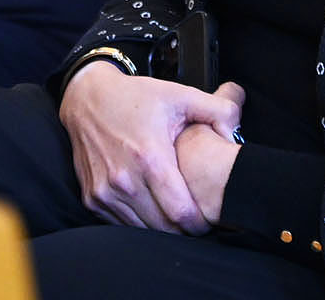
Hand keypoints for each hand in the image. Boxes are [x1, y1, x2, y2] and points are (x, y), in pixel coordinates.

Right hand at [58, 63, 242, 234]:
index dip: (200, 222)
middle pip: (164, 228)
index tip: (208, 217)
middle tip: (195, 217)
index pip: (181, 213)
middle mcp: (124, 179)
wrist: (88, 99)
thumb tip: (235, 131)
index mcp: (150, 158)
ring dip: (161, 228)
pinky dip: (139, 221)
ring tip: (173, 213)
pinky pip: (122, 224)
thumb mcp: (181, 95)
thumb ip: (218, 110)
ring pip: (143, 230)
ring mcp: (105, 192)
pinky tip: (150, 207)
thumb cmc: (136, 98)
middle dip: (184, 228)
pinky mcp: (92, 197)